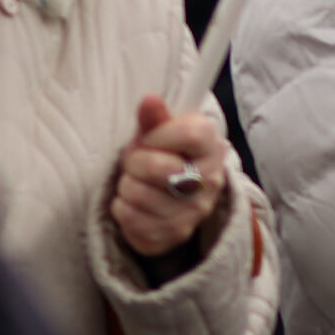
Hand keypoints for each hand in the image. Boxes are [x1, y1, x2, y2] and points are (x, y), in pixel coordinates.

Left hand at [107, 95, 231, 257]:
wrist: (179, 198)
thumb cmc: (168, 155)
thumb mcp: (163, 131)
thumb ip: (155, 117)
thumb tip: (149, 99)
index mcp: (212, 147)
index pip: (188, 135)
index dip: (158, 134)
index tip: (149, 137)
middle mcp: (210, 181)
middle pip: (158, 167)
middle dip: (134, 161)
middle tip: (135, 161)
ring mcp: (194, 211)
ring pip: (138, 193)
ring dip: (126, 184)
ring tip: (135, 182)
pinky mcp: (175, 234)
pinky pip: (130, 217)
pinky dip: (122, 206)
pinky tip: (133, 202)